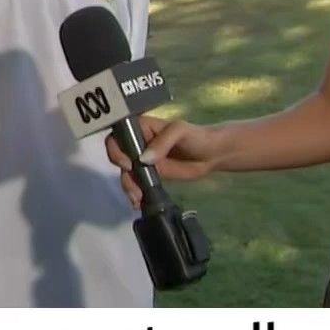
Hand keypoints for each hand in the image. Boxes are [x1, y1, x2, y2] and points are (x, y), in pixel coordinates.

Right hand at [104, 115, 221, 209]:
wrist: (212, 155)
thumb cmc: (196, 136)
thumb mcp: (179, 131)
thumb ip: (162, 142)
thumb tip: (143, 159)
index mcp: (141, 127)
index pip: (118, 135)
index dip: (117, 149)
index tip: (129, 163)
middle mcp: (138, 143)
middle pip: (118, 157)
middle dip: (123, 173)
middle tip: (135, 186)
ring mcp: (143, 160)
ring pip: (125, 173)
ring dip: (128, 186)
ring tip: (138, 198)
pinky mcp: (150, 175)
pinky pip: (136, 183)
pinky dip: (135, 193)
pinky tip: (139, 202)